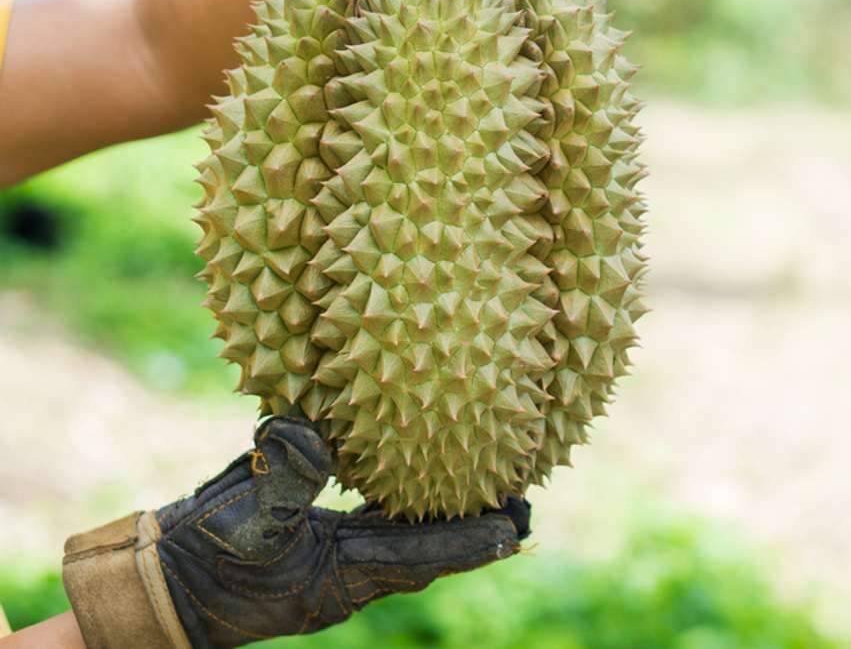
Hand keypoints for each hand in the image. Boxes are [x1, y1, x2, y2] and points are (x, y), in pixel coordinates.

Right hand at [62, 418, 529, 648]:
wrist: (159, 585)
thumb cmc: (200, 556)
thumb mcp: (242, 516)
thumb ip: (286, 474)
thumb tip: (315, 429)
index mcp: (340, 577)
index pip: (422, 557)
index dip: (470, 540)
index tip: (518, 524)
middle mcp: (349, 577)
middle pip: (427, 551)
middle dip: (474, 528)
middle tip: (525, 502)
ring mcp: (336, 566)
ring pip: (406, 540)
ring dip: (445, 517)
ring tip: (490, 489)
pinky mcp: (320, 548)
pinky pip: (377, 529)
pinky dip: (406, 508)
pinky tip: (426, 477)